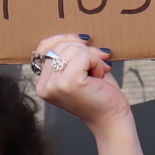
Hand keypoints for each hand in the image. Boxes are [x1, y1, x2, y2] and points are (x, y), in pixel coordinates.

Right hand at [30, 33, 145, 154]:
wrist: (112, 119)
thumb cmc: (99, 94)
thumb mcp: (80, 69)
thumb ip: (71, 53)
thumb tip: (80, 36)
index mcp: (42, 83)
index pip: (45, 47)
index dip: (66, 39)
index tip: (85, 43)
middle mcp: (43, 86)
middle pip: (60, 46)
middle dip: (84, 49)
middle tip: (99, 64)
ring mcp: (54, 85)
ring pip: (72, 49)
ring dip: (92, 57)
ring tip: (99, 73)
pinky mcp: (68, 83)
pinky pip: (82, 56)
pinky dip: (96, 62)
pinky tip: (100, 76)